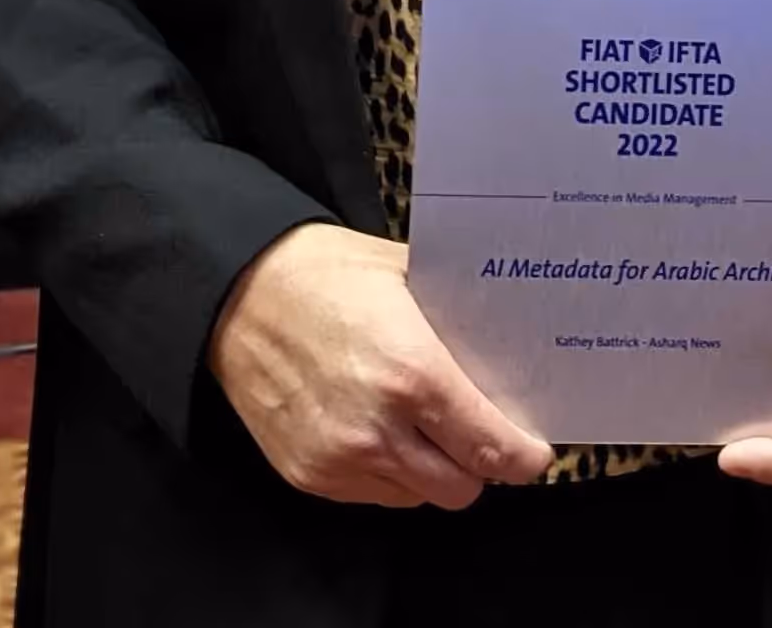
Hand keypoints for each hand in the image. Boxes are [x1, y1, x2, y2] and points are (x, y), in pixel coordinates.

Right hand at [206, 222, 554, 509]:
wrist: (237, 293)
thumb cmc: (323, 274)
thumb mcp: (406, 274)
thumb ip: (458, 318)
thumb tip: (511, 346)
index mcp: (413, 373)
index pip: (490, 447)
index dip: (522, 455)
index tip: (533, 449)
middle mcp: (377, 429)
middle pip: (462, 487)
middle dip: (479, 464)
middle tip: (478, 431)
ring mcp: (340, 459)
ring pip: (419, 498)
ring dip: (432, 471)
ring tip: (423, 425)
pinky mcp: (309, 475)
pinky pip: (374, 495)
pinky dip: (389, 473)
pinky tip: (380, 429)